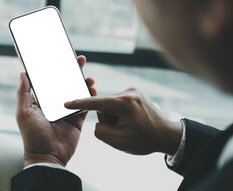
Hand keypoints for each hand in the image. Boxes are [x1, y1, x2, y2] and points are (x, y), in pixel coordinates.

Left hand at [16, 55, 96, 166]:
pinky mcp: (77, 119)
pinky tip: (93, 90)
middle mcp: (55, 103)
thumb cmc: (32, 135)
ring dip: (83, 83)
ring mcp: (67, 111)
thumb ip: (23, 93)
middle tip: (79, 60)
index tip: (62, 57)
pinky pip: (86, 105)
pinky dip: (90, 97)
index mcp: (41, 100)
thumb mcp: (23, 112)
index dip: (56, 68)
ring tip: (88, 77)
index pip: (50, 80)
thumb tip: (23, 74)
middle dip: (73, 71)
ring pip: (77, 92)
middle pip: (65, 83)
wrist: (48, 156)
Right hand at [65, 88, 181, 155]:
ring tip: (129, 125)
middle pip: (103, 106)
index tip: (67, 103)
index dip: (79, 104)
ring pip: (110, 105)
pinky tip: (131, 120)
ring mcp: (132, 91)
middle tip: (123, 130)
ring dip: (114, 117)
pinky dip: (119, 113)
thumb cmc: (145, 140)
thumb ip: (101, 132)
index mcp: (125, 104)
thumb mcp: (120, 142)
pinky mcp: (133, 92)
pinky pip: (116, 103)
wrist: (166, 135)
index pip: (96, 103)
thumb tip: (98, 122)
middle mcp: (129, 92)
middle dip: (108, 119)